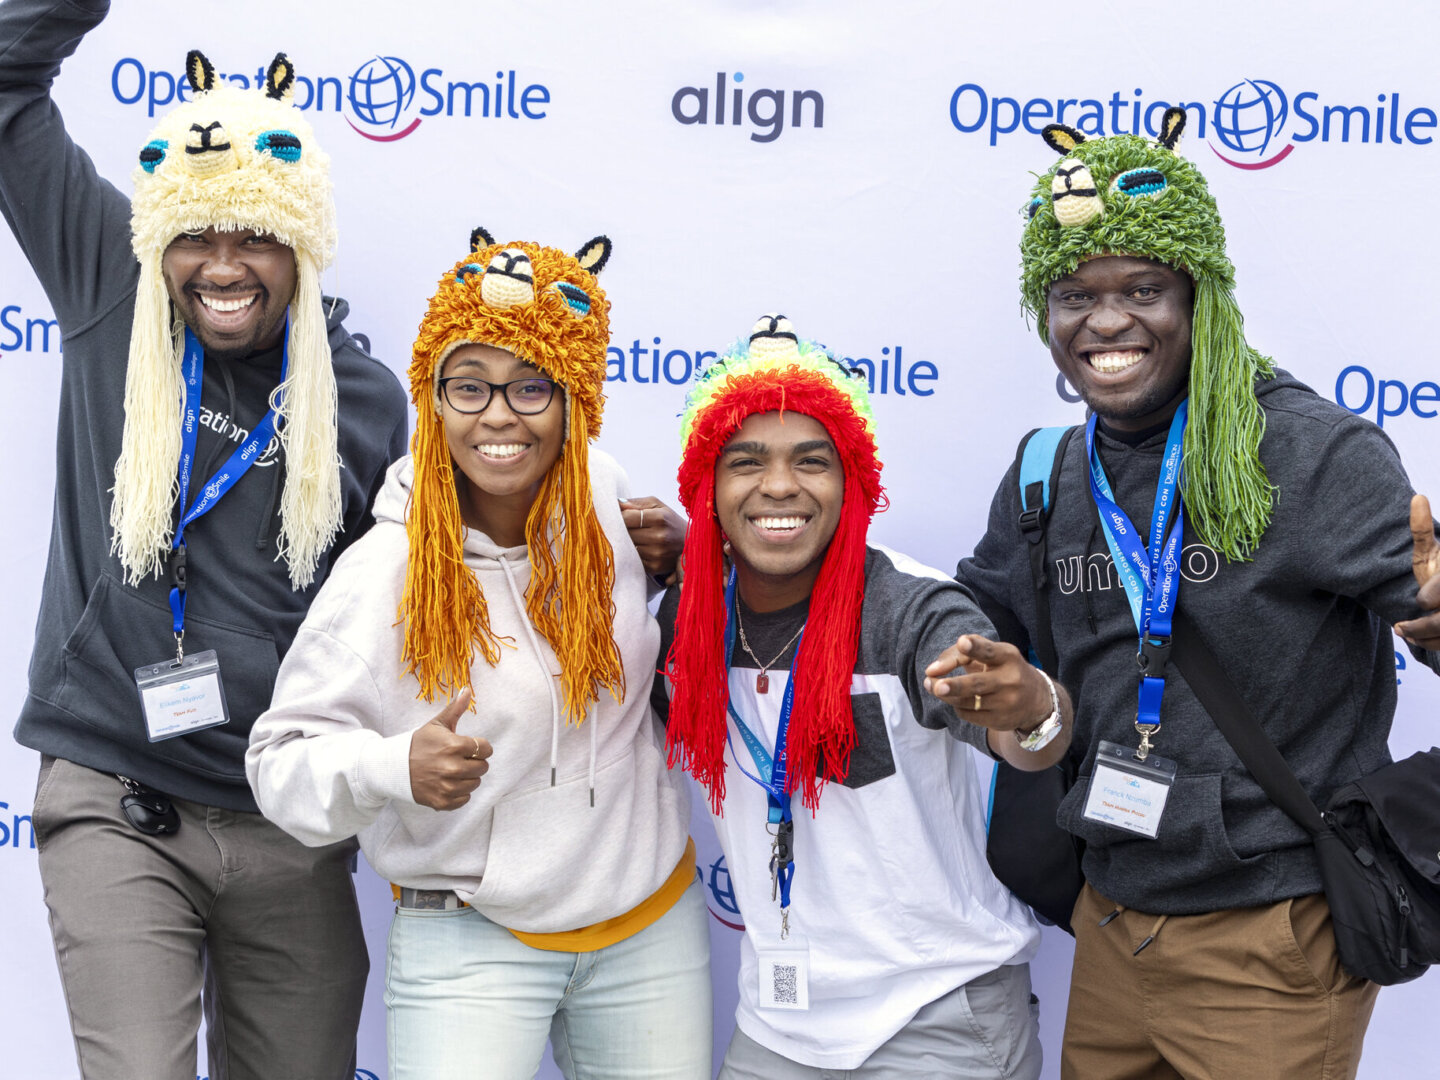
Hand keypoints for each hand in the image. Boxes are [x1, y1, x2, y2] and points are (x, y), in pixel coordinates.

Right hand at [408, 689, 490, 810]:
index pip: (486, 749)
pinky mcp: (442, 802)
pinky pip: (464, 799)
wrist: (393, 767)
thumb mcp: (437, 724)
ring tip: (453, 771)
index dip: (480, 747)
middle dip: (474, 762)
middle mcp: (452, 768)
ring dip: (468, 777)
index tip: (470, 747)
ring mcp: (447, 786)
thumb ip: (456, 708)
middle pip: (483, 767)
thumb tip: (467, 689)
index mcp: (454, 746)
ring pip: (475, 783)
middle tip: (459, 759)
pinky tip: (448, 783)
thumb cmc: (418, 743)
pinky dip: (459, 793)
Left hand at [620, 497, 687, 583]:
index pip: (626, 517)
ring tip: (636, 537)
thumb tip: (616, 504)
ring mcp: (657, 554)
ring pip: (627, 547)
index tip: (618, 516)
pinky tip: (642, 548)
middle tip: (627, 527)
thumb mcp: (657, 506)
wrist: (692, 544)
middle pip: (625, 533)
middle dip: (621, 529)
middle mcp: (659, 537)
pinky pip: (633, 559)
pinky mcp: (655, 567)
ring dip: (627, 543)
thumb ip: (636, 503)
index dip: (619, 516)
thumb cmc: (670, 521)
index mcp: (660, 518)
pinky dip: (634, 554)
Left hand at [924, 634, 1053, 732]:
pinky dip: (957, 706)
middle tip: (936, 686)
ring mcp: (1005, 703)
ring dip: (946, 696)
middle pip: (977, 684)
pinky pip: (968, 715)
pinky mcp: (999, 721)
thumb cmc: (1004, 669)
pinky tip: (957, 700)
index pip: (990, 652)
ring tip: (931, 686)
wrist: (1036, 700)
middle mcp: (1009, 680)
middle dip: (955, 686)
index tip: (962, 642)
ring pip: (967, 702)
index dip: (975, 647)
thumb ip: (961, 653)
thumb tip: (932, 670)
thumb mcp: (993, 653)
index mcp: (1008, 657)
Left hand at [1395, 494, 1439, 650]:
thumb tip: (1416, 498)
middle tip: (1400, 626)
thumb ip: (1422, 530)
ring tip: (1405, 632)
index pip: (1437, 594)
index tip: (1419, 600)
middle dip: (1421, 626)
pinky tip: (1418, 640)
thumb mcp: (1432, 551)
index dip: (1429, 597)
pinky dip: (1435, 645)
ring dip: (1424, 638)